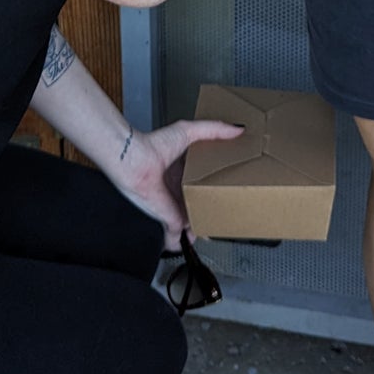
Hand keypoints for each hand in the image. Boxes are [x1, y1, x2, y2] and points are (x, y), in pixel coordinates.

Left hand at [106, 117, 244, 250]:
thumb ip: (214, 130)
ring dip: (197, 229)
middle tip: (222, 215)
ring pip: (188, 222)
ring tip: (210, 231)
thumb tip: (238, 129)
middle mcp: (176, 189)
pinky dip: (181, 242)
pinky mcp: (168, 219)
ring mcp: (172, 205)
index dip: (214, 185)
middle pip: (196, 203)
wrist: (135, 162)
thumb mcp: (189, 131)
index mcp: (182, 170)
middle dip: (207, 210)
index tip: (227, 189)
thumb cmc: (154, 145)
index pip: (201, 181)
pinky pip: (176, 236)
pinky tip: (188, 244)